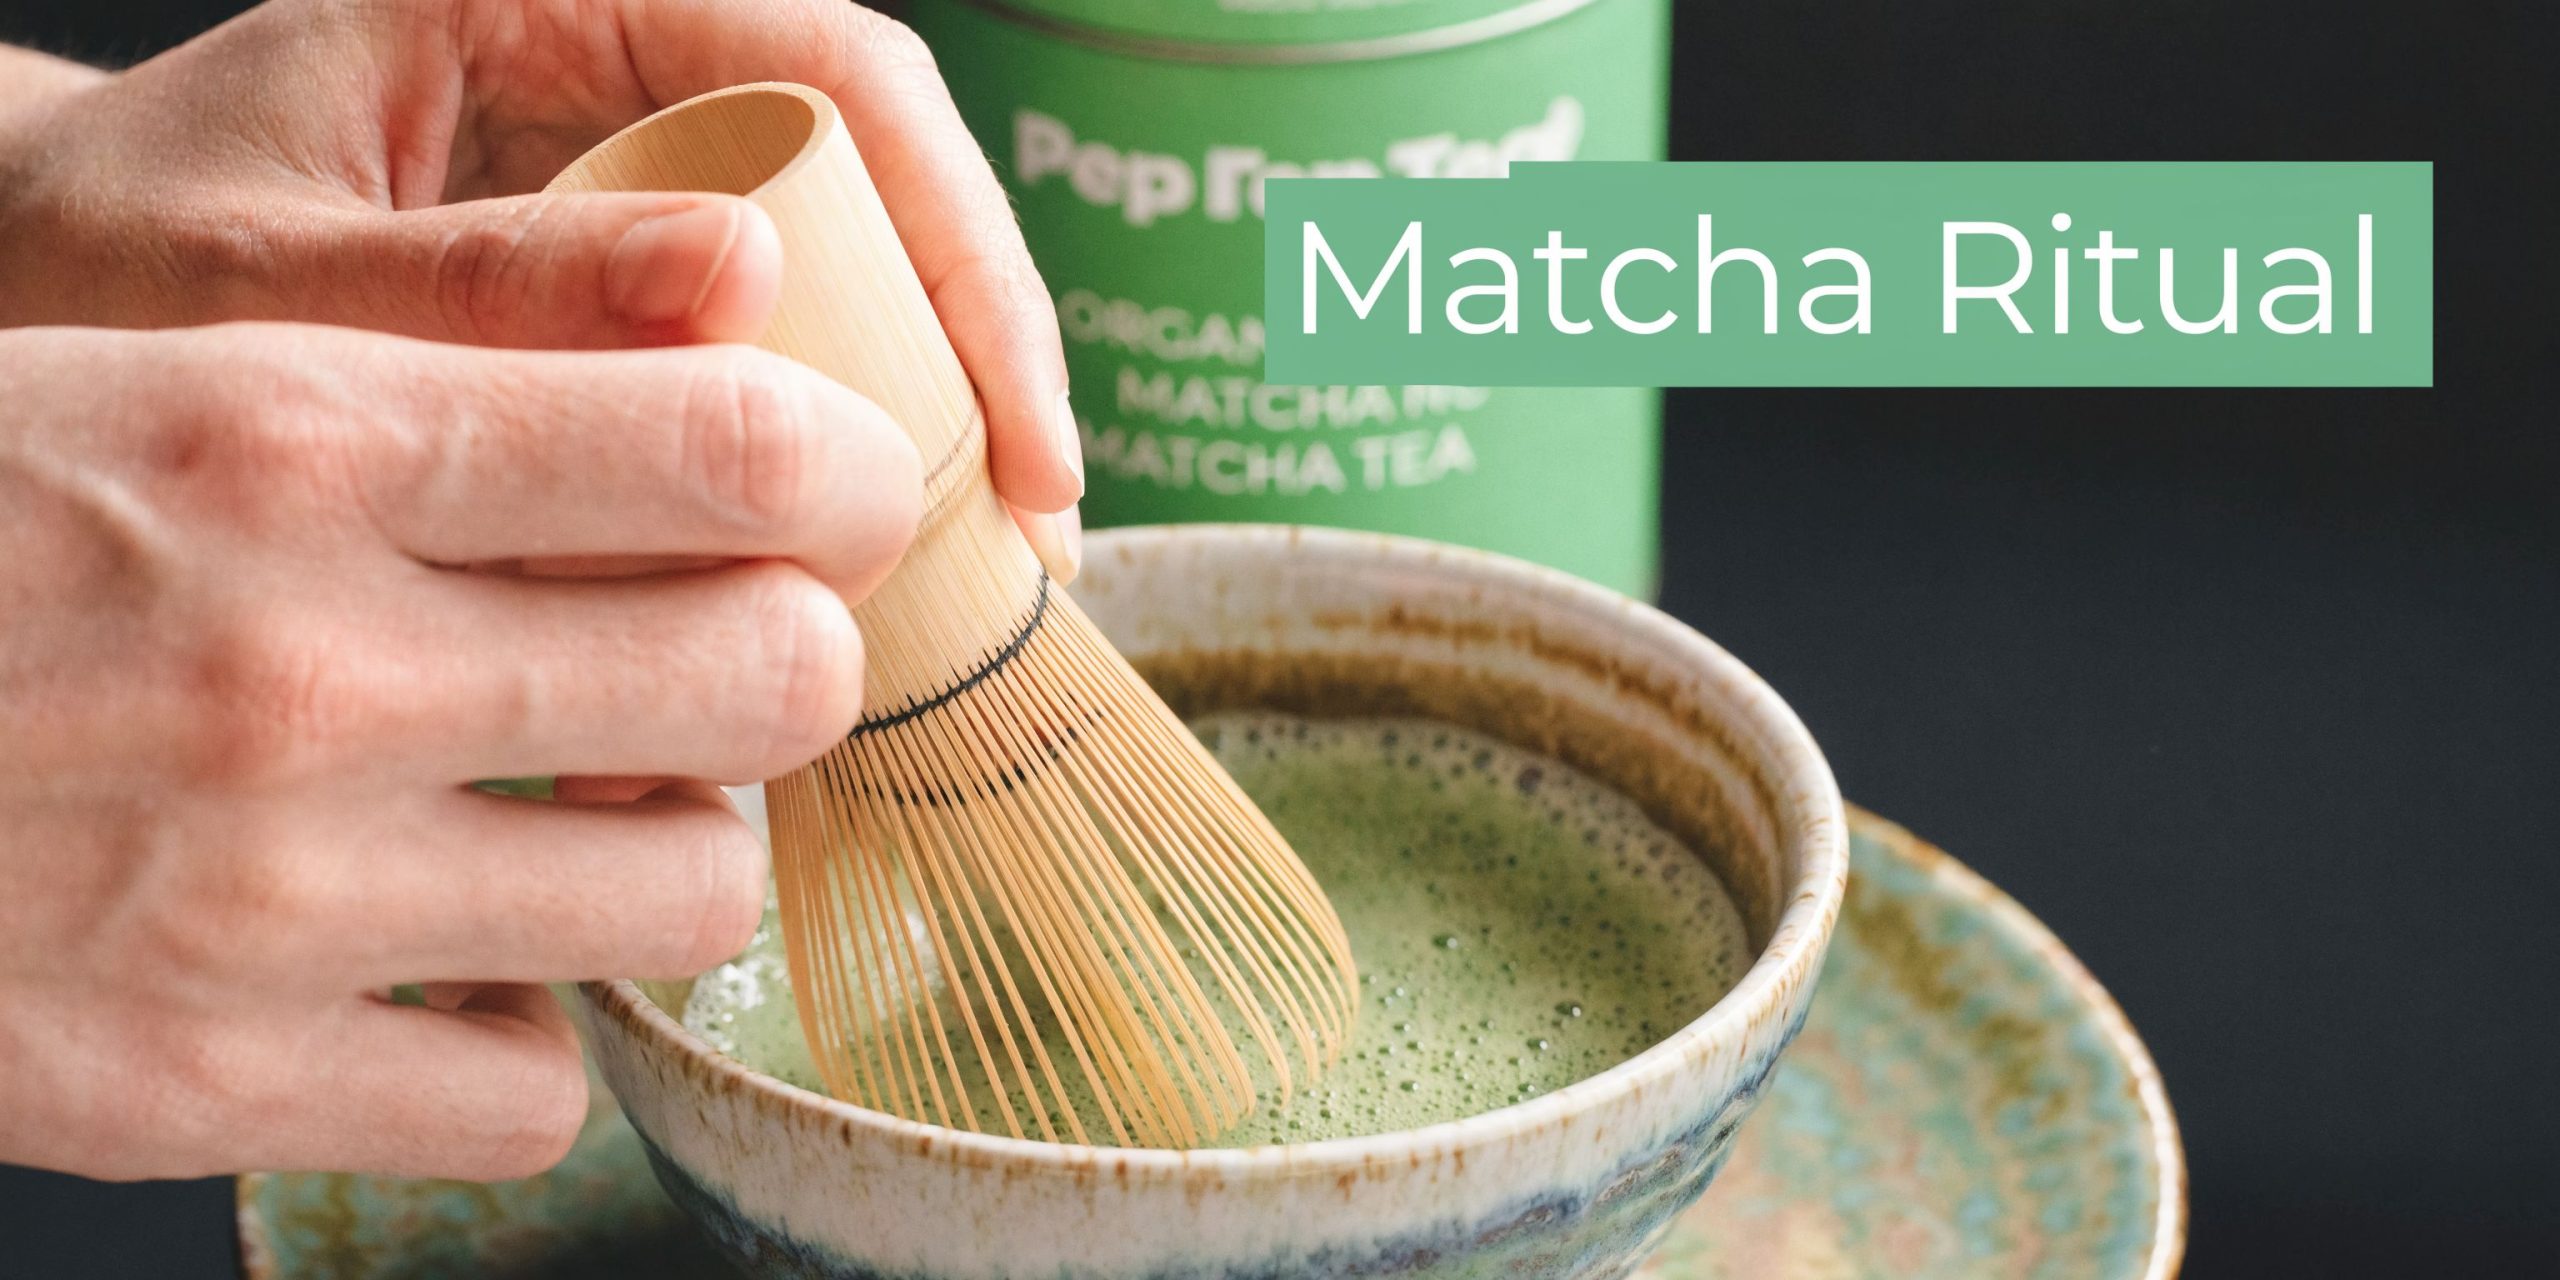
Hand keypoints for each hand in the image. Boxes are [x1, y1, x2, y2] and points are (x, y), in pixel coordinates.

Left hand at [0, 0, 1082, 574]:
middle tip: (1019, 552)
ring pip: (846, 311)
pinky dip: (795, 512)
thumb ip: (473, 285)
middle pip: (886, 204)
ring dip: (902, 460)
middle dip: (969, 377)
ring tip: (945, 616)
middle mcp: (613, 94)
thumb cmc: (91, 267)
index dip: (964, 247)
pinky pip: (759, 395)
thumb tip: (749, 288)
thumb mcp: (256, 281)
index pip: (840, 72)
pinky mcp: (617, 322)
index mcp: (540, 2)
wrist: (13, 322)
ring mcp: (626, 210)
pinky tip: (810, 618)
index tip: (1013, 440)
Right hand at [0, 322, 919, 1180]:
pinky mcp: (205, 1086)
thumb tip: (736, 457)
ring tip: (574, 819)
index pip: (737, 440)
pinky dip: (517, 1036)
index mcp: (291, 435)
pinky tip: (438, 968)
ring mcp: (262, 900)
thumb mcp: (171, 390)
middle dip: (786, 668)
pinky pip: (537, 1090)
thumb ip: (443, 413)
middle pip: (780, 677)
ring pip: (698, 900)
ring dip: (671, 860)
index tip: (843, 502)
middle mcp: (299, 666)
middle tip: (721, 661)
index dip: (852, 480)